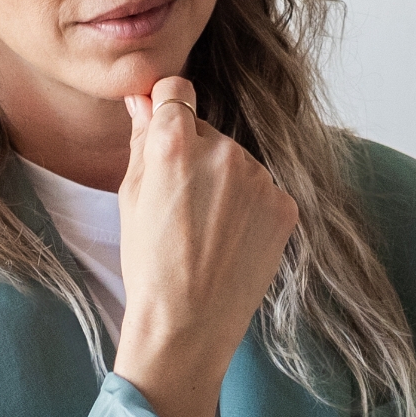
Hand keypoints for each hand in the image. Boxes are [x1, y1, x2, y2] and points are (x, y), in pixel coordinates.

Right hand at [113, 75, 297, 416]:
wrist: (188, 325)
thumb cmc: (149, 265)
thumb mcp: (131, 197)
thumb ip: (141, 139)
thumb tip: (143, 101)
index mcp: (175, 143)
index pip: (176, 90)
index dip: (167, 109)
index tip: (164, 130)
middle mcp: (223, 150)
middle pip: (207, 132)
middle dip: (194, 156)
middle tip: (181, 207)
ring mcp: (260, 178)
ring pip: (236, 162)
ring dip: (224, 183)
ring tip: (207, 232)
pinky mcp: (284, 205)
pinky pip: (263, 191)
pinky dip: (250, 209)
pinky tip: (231, 241)